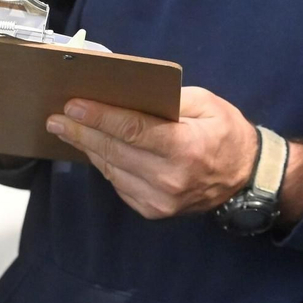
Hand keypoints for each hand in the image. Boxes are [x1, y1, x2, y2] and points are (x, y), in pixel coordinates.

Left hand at [45, 86, 270, 219]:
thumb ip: (168, 98)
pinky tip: (93, 147)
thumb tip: (125, 91)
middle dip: (81, 132)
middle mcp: (170, 178)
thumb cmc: (225, 133)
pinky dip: (104, 164)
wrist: (246, 178)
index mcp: (185, 148)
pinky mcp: (154, 211)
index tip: (73, 106)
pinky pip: (119, 184)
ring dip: (87, 147)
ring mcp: (161, 200)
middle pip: (114, 151)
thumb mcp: (206, 103)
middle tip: (56, 117)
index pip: (132, 130)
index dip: (99, 117)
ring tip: (67, 128)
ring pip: (111, 169)